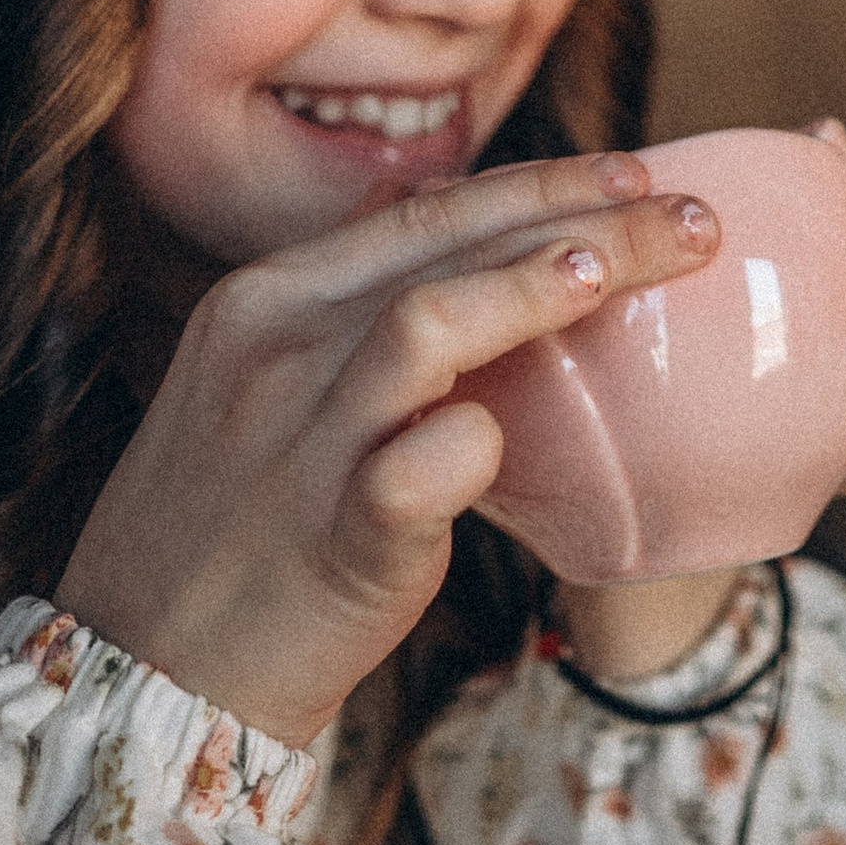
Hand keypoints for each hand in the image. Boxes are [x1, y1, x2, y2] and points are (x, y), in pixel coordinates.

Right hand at [57, 154, 719, 746]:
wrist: (152, 670)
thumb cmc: (236, 527)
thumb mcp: (268, 393)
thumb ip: (360, 327)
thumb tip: (491, 262)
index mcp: (265, 302)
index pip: (422, 213)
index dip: (536, 185)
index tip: (633, 174)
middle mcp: (276, 350)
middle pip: (447, 247)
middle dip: (582, 217)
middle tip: (694, 218)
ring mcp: (303, 439)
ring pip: (431, 322)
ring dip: (535, 287)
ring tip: (623, 272)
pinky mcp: (336, 531)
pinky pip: (426, 465)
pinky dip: (482, 444)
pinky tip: (520, 441)